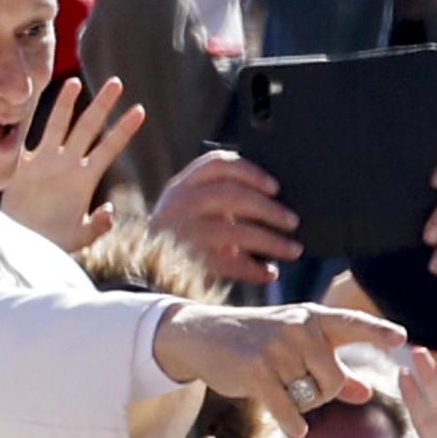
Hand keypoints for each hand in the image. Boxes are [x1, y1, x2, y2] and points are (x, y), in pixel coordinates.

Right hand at [1, 77, 140, 252]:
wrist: (23, 244)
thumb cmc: (52, 241)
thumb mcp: (79, 236)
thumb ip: (97, 226)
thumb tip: (109, 210)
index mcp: (84, 179)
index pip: (108, 148)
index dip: (123, 130)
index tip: (140, 110)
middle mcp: (67, 165)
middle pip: (88, 127)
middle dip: (102, 105)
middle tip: (117, 81)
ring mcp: (44, 162)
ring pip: (57, 125)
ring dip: (66, 104)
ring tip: (76, 82)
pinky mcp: (22, 166)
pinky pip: (22, 139)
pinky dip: (23, 122)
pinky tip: (24, 102)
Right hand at [149, 149, 302, 286]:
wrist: (143, 273)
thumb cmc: (181, 236)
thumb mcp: (190, 208)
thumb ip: (220, 197)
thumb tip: (274, 200)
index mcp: (182, 185)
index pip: (217, 164)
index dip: (250, 171)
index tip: (275, 186)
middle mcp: (180, 204)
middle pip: (232, 196)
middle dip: (269, 209)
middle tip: (293, 221)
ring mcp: (184, 234)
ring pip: (236, 232)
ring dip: (270, 241)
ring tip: (293, 249)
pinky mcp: (188, 263)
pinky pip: (230, 265)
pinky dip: (254, 270)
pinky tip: (270, 273)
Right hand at [152, 299, 405, 437]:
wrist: (203, 334)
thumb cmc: (257, 341)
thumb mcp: (297, 347)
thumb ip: (336, 370)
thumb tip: (368, 393)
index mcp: (313, 318)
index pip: (352, 324)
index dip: (377, 332)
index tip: (401, 338)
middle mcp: (300, 328)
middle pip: (334, 380)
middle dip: (320, 394)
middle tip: (296, 387)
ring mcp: (278, 348)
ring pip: (311, 397)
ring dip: (298, 403)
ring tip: (276, 386)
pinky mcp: (258, 371)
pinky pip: (288, 409)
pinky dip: (293, 422)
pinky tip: (295, 430)